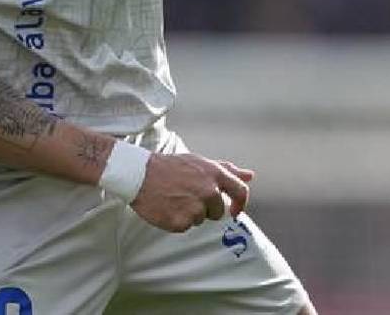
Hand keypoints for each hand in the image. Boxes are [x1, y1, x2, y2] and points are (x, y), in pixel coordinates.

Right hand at [130, 152, 253, 232]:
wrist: (138, 174)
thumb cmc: (170, 167)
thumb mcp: (199, 162)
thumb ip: (227, 169)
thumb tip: (250, 175)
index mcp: (213, 173)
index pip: (240, 191)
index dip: (241, 203)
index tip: (234, 211)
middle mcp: (207, 191)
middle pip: (218, 212)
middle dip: (205, 208)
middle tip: (185, 195)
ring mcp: (195, 207)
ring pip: (200, 220)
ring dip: (189, 213)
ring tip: (173, 198)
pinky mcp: (181, 222)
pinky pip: (186, 227)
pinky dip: (177, 220)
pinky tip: (166, 207)